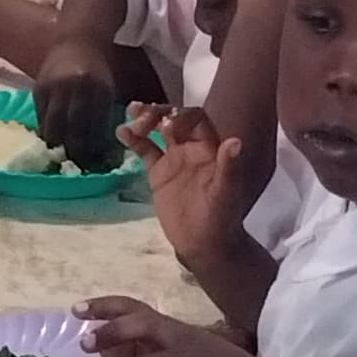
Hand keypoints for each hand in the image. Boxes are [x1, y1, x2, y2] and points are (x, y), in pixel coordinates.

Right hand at [32, 45, 126, 171]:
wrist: (76, 40)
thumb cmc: (96, 69)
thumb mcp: (107, 89)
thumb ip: (103, 115)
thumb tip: (101, 149)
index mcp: (99, 90)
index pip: (96, 129)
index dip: (95, 149)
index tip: (95, 163)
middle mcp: (76, 89)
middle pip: (74, 131)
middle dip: (76, 152)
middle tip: (77, 164)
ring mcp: (55, 88)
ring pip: (54, 128)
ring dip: (58, 146)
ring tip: (62, 156)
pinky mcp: (39, 89)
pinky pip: (41, 118)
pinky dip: (47, 131)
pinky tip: (52, 139)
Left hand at [76, 297, 259, 356]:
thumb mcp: (182, 346)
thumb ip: (146, 345)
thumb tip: (105, 347)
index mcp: (172, 328)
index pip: (135, 308)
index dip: (105, 306)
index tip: (76, 310)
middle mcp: (175, 343)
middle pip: (138, 329)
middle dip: (109, 334)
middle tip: (83, 346)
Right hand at [128, 108, 245, 271]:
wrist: (203, 243)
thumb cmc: (221, 218)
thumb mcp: (226, 193)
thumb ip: (229, 167)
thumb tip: (236, 141)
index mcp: (210, 148)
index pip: (196, 119)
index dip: (182, 116)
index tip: (167, 125)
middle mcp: (192, 147)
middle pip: (174, 118)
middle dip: (159, 113)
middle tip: (142, 118)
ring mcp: (174, 158)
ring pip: (158, 130)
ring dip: (145, 119)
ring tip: (131, 113)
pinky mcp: (158, 172)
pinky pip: (145, 150)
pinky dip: (133, 140)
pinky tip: (121, 132)